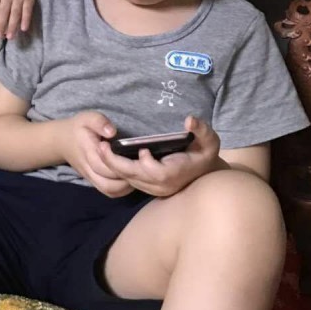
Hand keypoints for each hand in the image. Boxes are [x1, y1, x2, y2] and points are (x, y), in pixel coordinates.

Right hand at [57, 112, 133, 197]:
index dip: (120, 163)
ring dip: (126, 186)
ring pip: (109, 190)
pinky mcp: (95, 181)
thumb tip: (112, 132)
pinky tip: (131, 179)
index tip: (133, 154)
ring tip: (137, 173)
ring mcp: (91, 177)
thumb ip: (99, 122)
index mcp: (88, 152)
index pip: (104, 165)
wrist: (63, 140)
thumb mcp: (88, 117)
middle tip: (141, 166)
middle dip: (127, 177)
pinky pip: (109, 192)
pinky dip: (122, 190)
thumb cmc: (79, 127)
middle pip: (109, 183)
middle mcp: (89, 169)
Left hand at [97, 116, 220, 196]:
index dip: (147, 163)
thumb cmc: (205, 152)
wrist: (205, 171)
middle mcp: (164, 185)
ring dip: (113, 166)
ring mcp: (155, 189)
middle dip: (116, 163)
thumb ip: (201, 129)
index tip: (142, 149)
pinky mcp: (149, 188)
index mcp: (176, 173)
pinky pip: (130, 181)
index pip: (157, 172)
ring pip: (129, 180)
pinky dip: (117, 170)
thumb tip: (189, 120)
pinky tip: (107, 157)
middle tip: (102, 146)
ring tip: (100, 149)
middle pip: (135, 177)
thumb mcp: (210, 139)